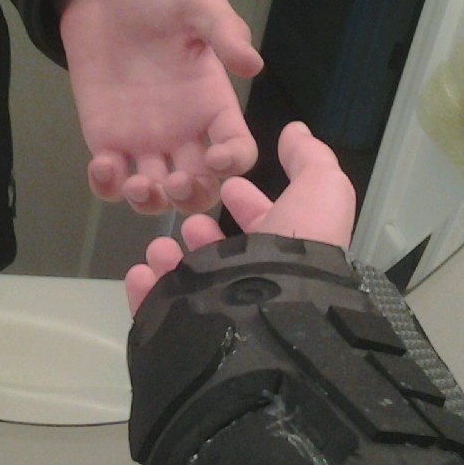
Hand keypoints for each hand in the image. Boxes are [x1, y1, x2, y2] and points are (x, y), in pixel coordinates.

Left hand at [58, 0, 262, 213]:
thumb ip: (225, 31)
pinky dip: (108, 187)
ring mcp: (145, 143)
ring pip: (158, 196)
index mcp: (215, 106)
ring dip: (152, 202)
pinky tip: (104, 164)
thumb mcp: (198, 2)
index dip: (235, 164)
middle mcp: (185, 133)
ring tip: (139, 182)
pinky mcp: (106, 142)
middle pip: (201, 188)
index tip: (216, 158)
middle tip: (176, 182)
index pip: (239, 150)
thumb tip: (253, 66)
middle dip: (193, 196)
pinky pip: (111, 183)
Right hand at [125, 122, 355, 314]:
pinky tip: (142, 274)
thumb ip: (310, 159)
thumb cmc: (299, 245)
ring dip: (170, 260)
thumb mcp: (320, 189)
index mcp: (286, 250)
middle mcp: (257, 281)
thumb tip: (296, 131)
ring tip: (160, 248)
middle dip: (202, 230)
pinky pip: (161, 310)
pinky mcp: (189, 332)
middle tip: (189, 220)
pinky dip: (147, 291)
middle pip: (222, 253)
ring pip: (188, 280)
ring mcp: (221, 309)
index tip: (227, 188)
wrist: (276, 309)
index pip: (265, 222)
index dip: (247, 202)